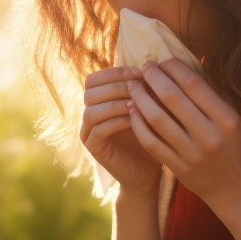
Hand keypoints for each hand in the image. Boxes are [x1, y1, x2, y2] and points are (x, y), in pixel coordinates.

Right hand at [80, 65, 160, 197]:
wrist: (147, 173)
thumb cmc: (152, 137)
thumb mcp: (149, 109)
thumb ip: (144, 90)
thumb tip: (153, 66)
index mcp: (98, 102)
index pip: (95, 78)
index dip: (116, 72)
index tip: (142, 73)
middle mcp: (88, 114)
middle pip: (90, 90)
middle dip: (117, 85)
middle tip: (140, 87)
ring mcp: (88, 132)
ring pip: (91, 109)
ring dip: (116, 102)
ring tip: (138, 103)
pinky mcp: (94, 148)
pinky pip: (99, 129)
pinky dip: (117, 120)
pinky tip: (136, 119)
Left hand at [126, 57, 240, 208]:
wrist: (232, 188)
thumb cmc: (230, 145)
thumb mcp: (230, 118)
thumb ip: (210, 95)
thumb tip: (181, 66)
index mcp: (226, 118)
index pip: (193, 84)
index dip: (173, 68)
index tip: (162, 61)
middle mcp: (210, 135)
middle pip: (172, 97)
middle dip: (153, 77)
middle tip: (144, 67)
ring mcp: (192, 154)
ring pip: (157, 119)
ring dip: (140, 98)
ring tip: (133, 85)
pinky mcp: (177, 167)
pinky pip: (150, 141)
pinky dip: (138, 123)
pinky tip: (132, 110)